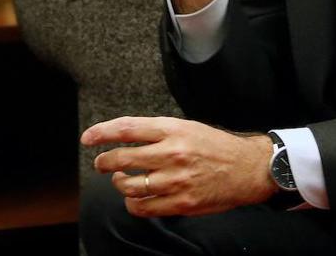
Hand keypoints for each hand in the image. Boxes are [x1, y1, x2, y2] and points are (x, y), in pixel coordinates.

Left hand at [81, 116, 275, 216]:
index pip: (126, 129)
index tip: (88, 138)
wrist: (248, 168)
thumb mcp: (186, 127)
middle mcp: (171, 154)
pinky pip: (145, 208)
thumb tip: (123, 136)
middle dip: (103, 162)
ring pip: (129, 186)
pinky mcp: (182, 203)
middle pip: (122, 159)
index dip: (101, 133)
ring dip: (117, 183)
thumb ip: (156, 132)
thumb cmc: (215, 146)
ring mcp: (176, 180)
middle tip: (101, 163)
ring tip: (119, 179)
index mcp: (171, 130)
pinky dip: (133, 204)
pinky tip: (135, 198)